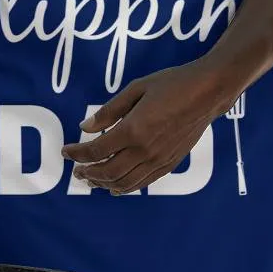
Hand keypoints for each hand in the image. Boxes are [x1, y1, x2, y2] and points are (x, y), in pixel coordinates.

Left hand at [61, 63, 217, 193]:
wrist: (207, 92)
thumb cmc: (171, 84)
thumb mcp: (136, 88)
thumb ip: (109, 110)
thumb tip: (84, 128)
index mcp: (133, 129)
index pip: (96, 150)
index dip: (77, 153)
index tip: (65, 151)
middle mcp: (145, 150)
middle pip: (107, 172)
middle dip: (87, 173)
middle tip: (75, 170)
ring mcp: (158, 160)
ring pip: (124, 183)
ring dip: (103, 184)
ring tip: (90, 179)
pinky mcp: (169, 164)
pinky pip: (142, 182)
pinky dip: (125, 187)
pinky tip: (115, 186)